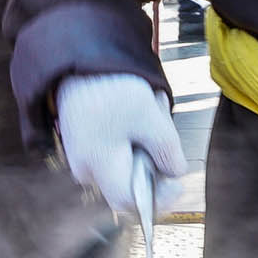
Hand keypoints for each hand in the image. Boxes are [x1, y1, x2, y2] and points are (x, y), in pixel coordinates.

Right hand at [54, 72, 185, 212]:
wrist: (80, 55)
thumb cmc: (112, 85)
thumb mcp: (150, 118)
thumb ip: (166, 152)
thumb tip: (175, 173)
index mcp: (98, 165)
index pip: (128, 202)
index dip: (157, 199)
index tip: (177, 184)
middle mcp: (84, 165)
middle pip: (128, 179)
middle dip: (153, 157)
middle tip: (163, 125)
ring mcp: (81, 151)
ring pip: (124, 159)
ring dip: (146, 139)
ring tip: (150, 104)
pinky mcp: (83, 137)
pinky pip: (113, 145)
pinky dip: (132, 130)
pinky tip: (136, 104)